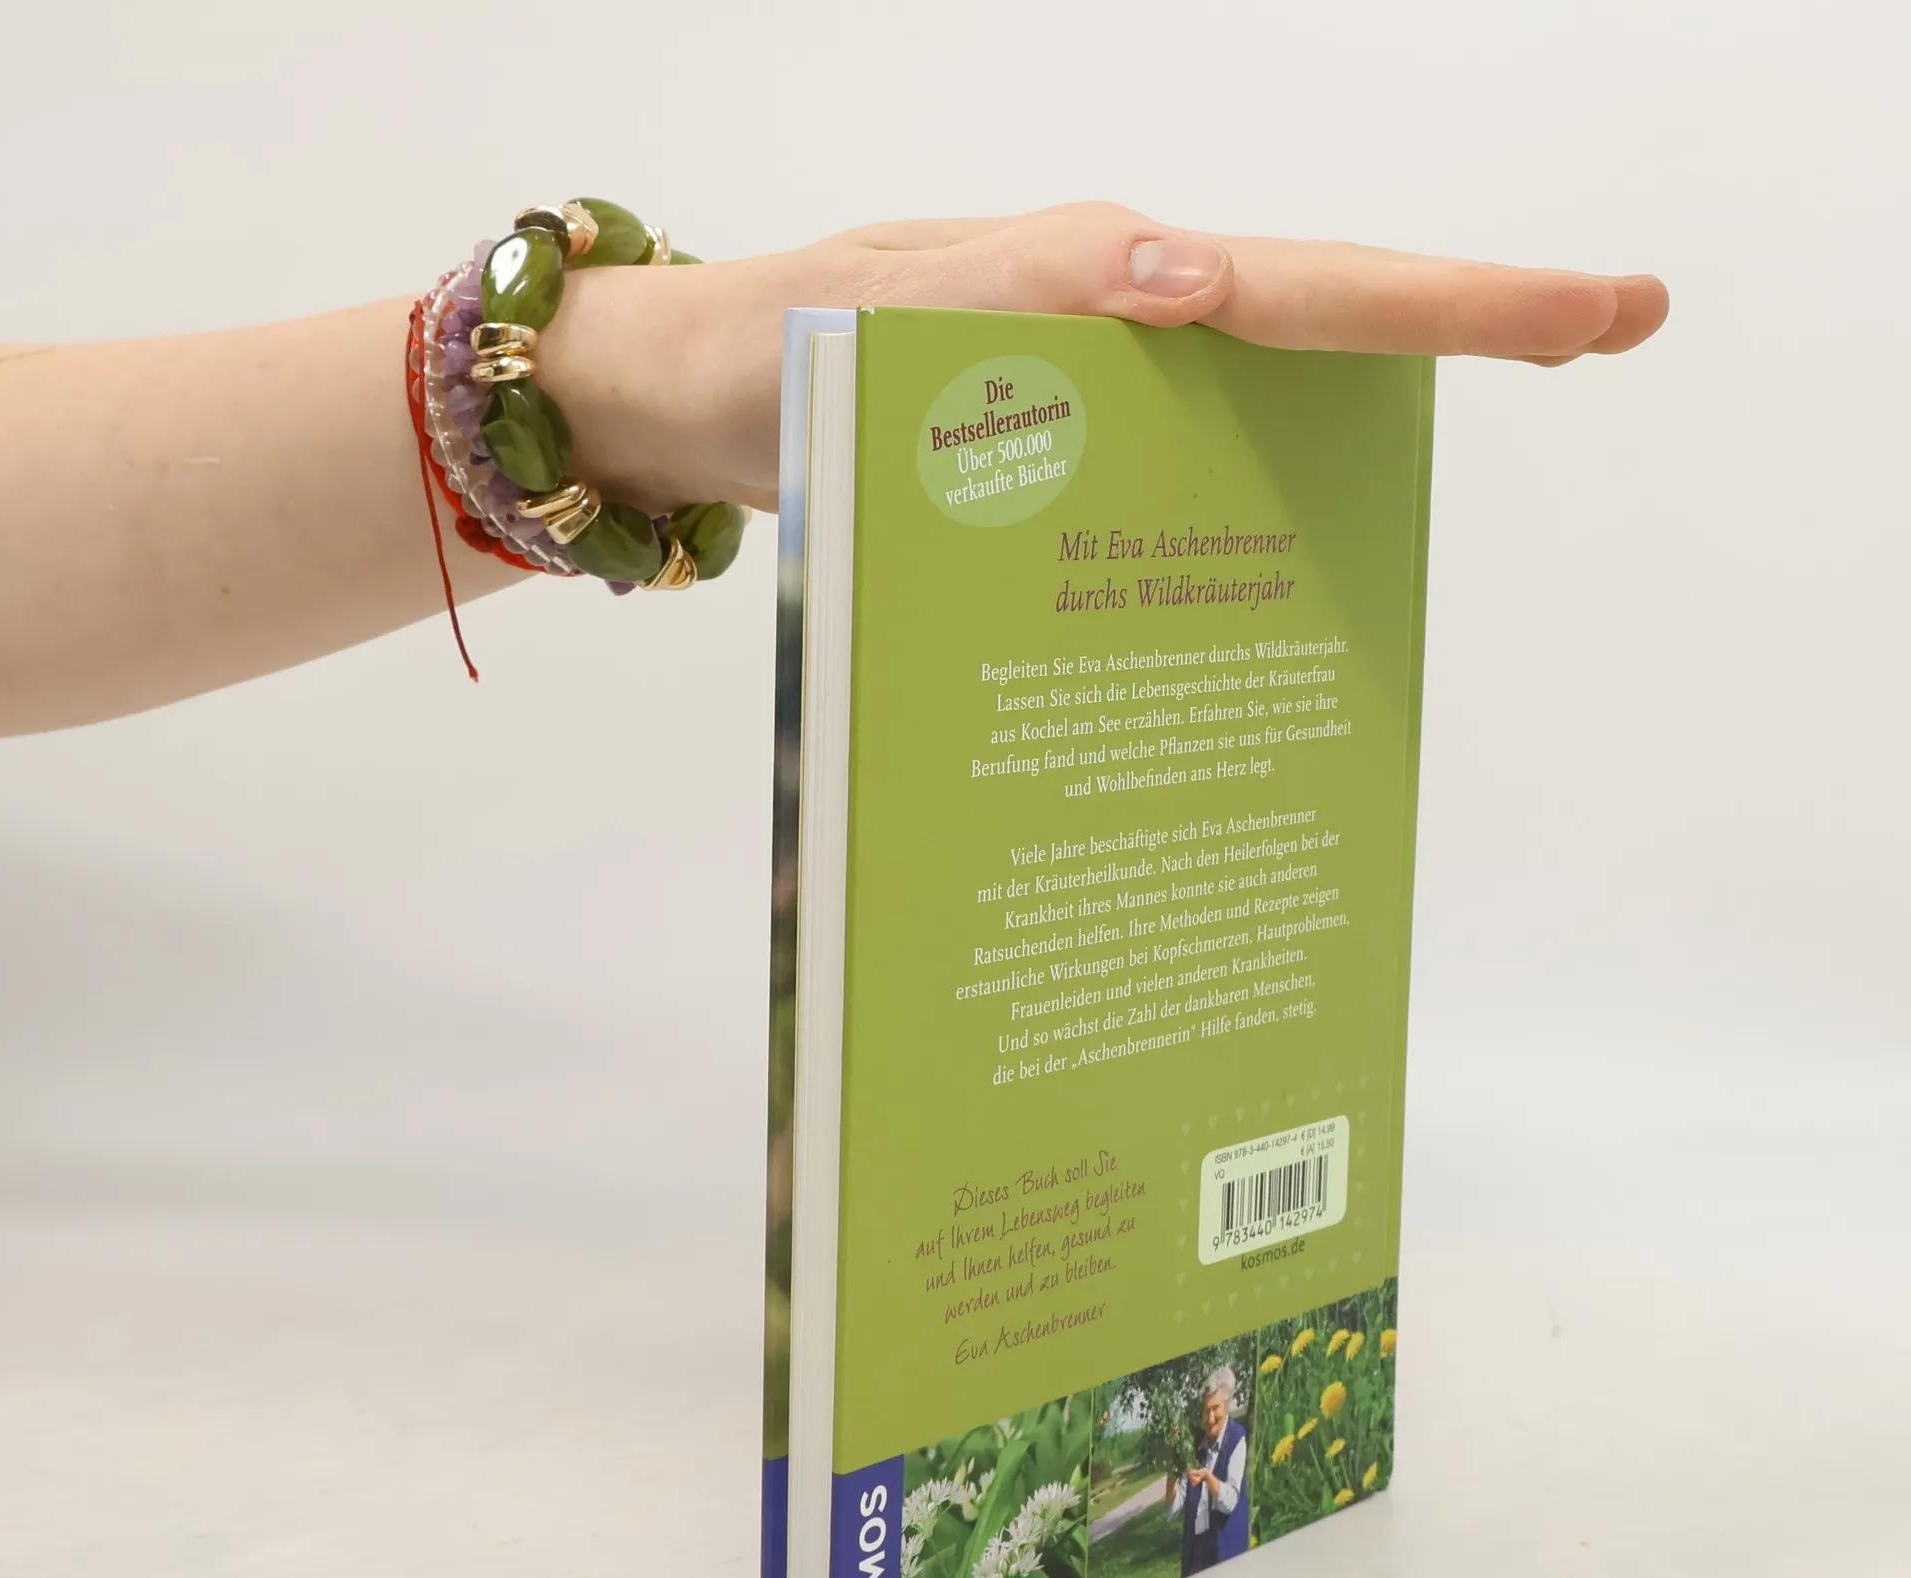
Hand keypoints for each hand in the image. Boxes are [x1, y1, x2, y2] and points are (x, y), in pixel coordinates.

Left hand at [537, 200, 1668, 515]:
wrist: (683, 413)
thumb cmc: (767, 351)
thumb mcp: (881, 313)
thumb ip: (1029, 289)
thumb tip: (1199, 276)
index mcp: (1103, 285)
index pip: (1314, 288)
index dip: (1463, 302)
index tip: (1608, 309)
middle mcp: (1116, 335)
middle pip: (1321, 337)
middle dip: (1461, 336)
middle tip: (1607, 335)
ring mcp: (1092, 404)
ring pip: (1256, 421)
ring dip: (1356, 448)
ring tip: (1465, 506)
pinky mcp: (1053, 466)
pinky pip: (1169, 486)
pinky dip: (1231, 521)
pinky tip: (1268, 587)